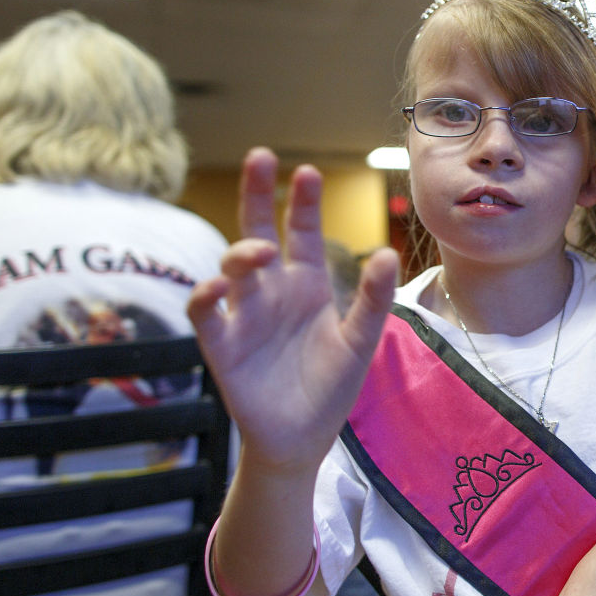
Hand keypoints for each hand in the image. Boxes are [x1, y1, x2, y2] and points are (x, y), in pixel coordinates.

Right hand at [187, 148, 397, 471]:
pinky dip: (207, 297)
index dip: (302, 203)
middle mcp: (272, 291)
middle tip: (260, 156)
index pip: (301, 232)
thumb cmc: (330, 387)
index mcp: (306, 284)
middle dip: (257, 195)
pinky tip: (218, 287)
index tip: (307, 171)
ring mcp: (244, 315)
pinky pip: (207, 314)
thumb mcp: (361, 339)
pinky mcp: (223, 345)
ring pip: (232, 267)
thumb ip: (373, 297)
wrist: (303, 438)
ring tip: (259, 250)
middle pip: (257, 231)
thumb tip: (389, 253)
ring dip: (241, 253)